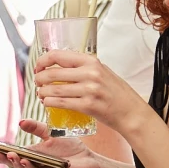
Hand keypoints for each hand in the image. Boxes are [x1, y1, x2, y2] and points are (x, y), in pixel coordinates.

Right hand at [0, 120, 102, 167]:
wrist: (91, 161)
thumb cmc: (71, 150)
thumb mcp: (51, 135)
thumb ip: (36, 129)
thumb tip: (20, 122)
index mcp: (28, 157)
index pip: (5, 155)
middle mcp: (31, 166)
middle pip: (8, 163)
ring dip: (9, 162)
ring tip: (0, 153)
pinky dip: (27, 166)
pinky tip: (22, 159)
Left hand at [32, 50, 150, 133]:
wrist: (131, 112)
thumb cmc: (116, 92)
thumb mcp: (102, 71)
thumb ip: (83, 67)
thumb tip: (58, 65)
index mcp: (91, 61)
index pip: (58, 55)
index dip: (42, 61)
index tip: (38, 68)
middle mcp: (90, 73)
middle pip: (52, 73)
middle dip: (39, 79)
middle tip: (37, 83)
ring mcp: (89, 89)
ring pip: (54, 89)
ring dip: (42, 92)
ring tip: (41, 94)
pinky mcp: (88, 105)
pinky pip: (61, 103)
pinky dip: (50, 102)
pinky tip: (47, 103)